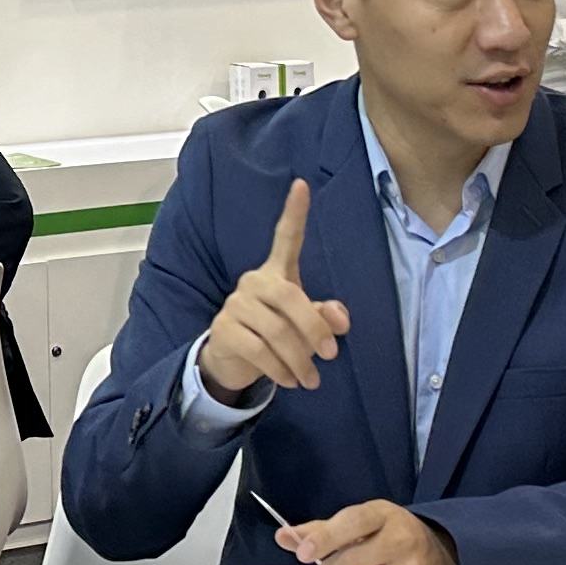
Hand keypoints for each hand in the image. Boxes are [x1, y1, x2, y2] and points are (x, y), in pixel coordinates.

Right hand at [199, 181, 349, 405]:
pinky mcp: (224, 330)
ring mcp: (236, 304)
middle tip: (332, 355)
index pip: (285, 238)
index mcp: (276, 273)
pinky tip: (290, 380)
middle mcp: (254, 282)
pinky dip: (280, 370)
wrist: (231, 360)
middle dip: (315, 329)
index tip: (302, 184)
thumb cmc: (275, 333)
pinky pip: (259, 350)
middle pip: (290, 297)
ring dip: (300, 360)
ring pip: (276, 331)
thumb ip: (325, 318)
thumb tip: (341, 320)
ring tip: (311, 380)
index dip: (294, 212)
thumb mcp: (303, 325)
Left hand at [280, 502, 456, 564]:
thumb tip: (283, 536)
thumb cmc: (391, 542)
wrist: (447, 563)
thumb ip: (322, 532)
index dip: (325, 537)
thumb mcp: (363, 528)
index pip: (353, 521)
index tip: (302, 554)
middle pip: (350, 563)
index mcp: (384, 515)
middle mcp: (403, 539)